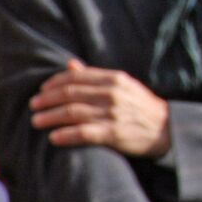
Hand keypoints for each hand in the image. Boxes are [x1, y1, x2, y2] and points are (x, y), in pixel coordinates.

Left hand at [30, 59, 171, 157]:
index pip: (77, 77)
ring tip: (36, 121)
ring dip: (51, 117)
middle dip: (48, 99)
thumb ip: (95, 76)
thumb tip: (70, 65)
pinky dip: (66, 135)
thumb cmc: (140, 106)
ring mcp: (114, 113)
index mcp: (115, 79)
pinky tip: (54, 137)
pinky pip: (84, 133)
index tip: (42, 90)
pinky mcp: (114, 133)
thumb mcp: (122, 85)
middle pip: (71, 94)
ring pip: (73, 112)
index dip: (55, 83)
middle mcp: (113, 93)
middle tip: (34, 105)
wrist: (167, 128)